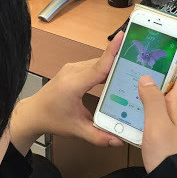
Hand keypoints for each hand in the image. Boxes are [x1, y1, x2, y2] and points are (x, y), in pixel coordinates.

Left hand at [10, 32, 124, 154]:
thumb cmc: (52, 119)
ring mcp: (72, 68)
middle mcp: (72, 72)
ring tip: (133, 67)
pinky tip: (116, 74)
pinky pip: (93, 65)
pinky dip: (105, 68)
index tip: (123, 37)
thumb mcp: (76, 130)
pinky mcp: (73, 69)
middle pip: (102, 63)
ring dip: (113, 65)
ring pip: (98, 62)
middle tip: (142, 61)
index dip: (112, 52)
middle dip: (120, 61)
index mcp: (73, 84)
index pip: (98, 66)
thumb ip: (98, 136)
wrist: (34, 113)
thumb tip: (118, 140)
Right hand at [138, 62, 176, 173]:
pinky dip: (152, 115)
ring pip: (168, 105)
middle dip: (158, 80)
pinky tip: (137, 120)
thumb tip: (148, 77)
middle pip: (175, 88)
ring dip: (152, 99)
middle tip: (136, 75)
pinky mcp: (176, 139)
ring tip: (131, 97)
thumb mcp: (156, 125)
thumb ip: (152, 100)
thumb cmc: (168, 154)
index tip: (162, 54)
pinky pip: (164, 120)